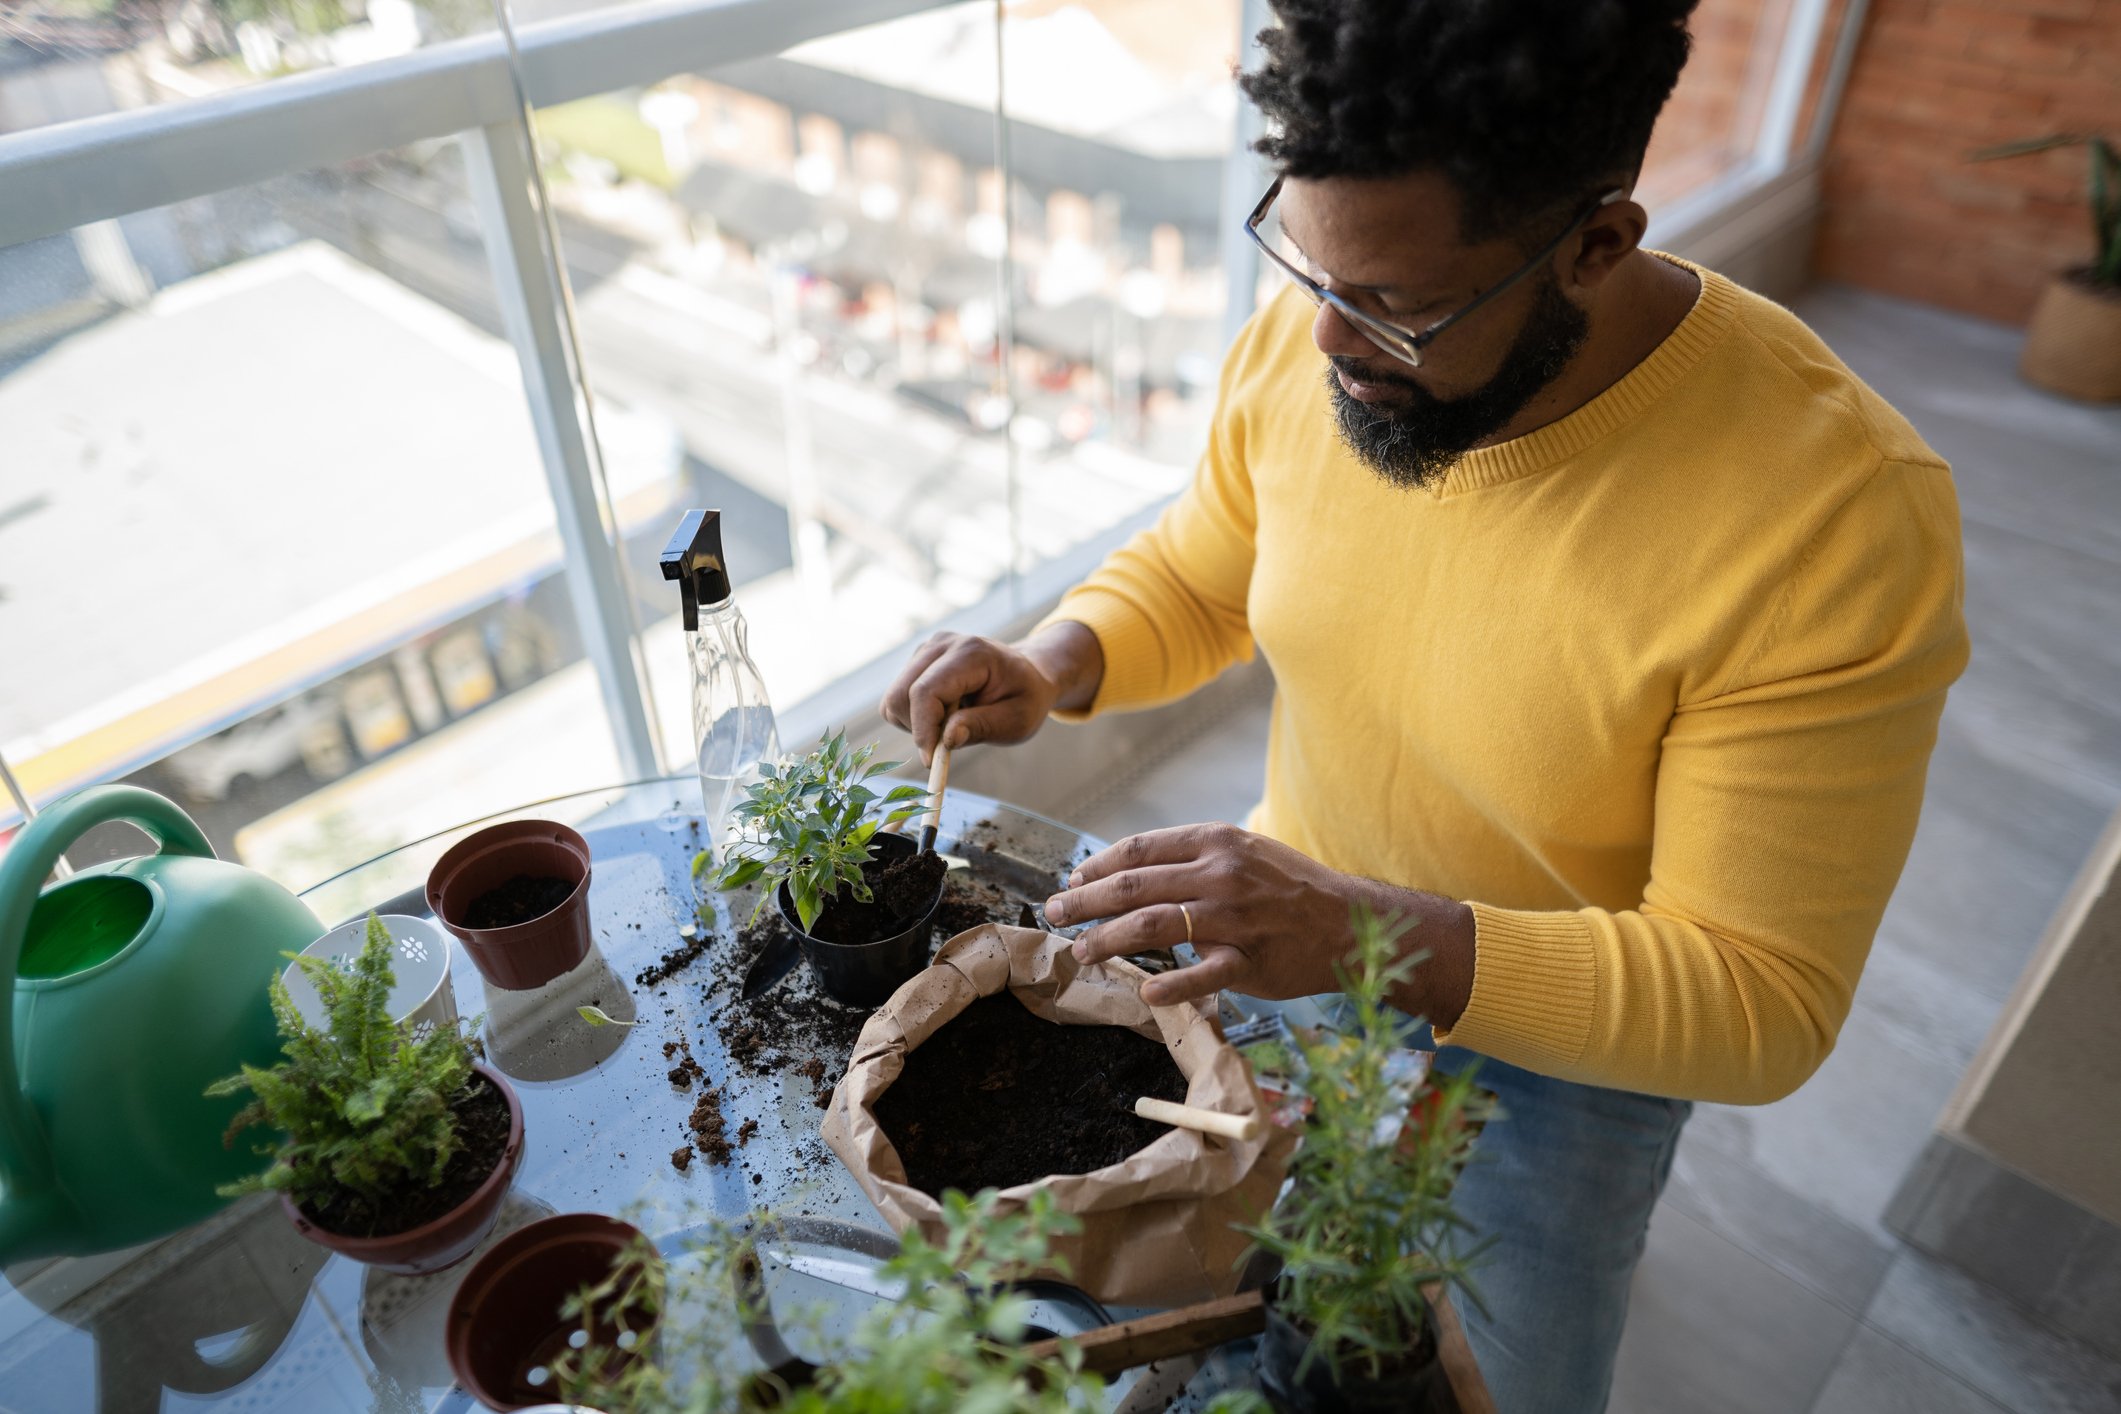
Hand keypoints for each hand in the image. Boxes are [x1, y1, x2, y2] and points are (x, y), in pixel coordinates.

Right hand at [879, 624, 1101, 765]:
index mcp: (971, 653)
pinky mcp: (917, 662)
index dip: (923, 729)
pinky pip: (897, 701)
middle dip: (920, 728)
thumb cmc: (1024, 698)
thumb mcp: (1016, 720)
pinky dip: (914, 718)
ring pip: (894, 700)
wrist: (1025, 676)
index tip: (932, 761)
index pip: (926, 691)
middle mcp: (942, 644)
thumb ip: (982, 727)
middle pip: (901, 695)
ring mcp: (926, 651)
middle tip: (952, 739)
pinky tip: (945, 713)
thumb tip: (946, 741)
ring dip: (918, 724)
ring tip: (955, 720)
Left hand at [1045, 823, 1474, 1021]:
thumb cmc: (1288, 888)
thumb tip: (1130, 871)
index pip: (1139, 849)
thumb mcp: (1242, 852)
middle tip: (1055, 913)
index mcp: (1215, 841)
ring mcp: (1234, 917)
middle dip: (1084, 900)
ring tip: (1081, 951)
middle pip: (1133, 885)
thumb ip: (1191, 859)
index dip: (1097, 865)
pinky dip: (1172, 982)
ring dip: (1106, 939)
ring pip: (1153, 925)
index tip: (1073, 878)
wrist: (1350, 920)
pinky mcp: (1251, 959)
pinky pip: (1204, 973)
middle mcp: (1219, 873)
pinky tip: (1145, 989)